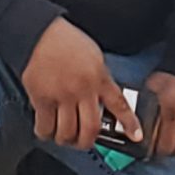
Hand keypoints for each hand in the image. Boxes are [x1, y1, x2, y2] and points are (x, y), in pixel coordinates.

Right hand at [21, 18, 136, 150]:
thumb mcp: (95, 57)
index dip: (129, 123)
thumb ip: (101, 80)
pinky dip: (46, 133)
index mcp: (98, 77)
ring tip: (65, 136)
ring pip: (68, 132)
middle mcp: (82, 89)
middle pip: (91, 128)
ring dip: (66, 140)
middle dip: (88, 141)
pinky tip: (47, 130)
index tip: (135, 136)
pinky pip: (45, 127)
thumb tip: (104, 102)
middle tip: (85, 141)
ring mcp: (61, 95)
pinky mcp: (41, 99)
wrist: (39, 33)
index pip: (119, 105)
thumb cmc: (66, 42)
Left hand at [141, 72, 174, 158]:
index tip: (149, 151)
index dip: (152, 149)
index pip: (157, 140)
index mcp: (166, 106)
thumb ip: (144, 110)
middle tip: (162, 148)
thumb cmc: (171, 78)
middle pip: (173, 148)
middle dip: (165, 150)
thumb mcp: (151, 89)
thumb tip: (137, 132)